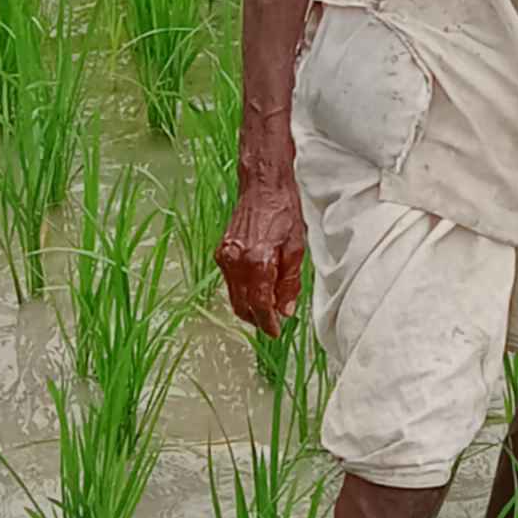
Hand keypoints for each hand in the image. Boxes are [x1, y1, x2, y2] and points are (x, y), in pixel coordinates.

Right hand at [218, 165, 308, 333]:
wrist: (263, 186)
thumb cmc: (283, 211)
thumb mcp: (296, 248)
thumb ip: (290, 282)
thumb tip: (286, 309)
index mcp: (258, 261)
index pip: (260, 305)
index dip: (268, 322)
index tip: (276, 331)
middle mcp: (236, 261)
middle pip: (242, 305)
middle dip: (257, 318)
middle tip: (273, 323)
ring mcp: (225, 256)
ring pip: (233, 295)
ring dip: (249, 305)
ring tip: (268, 306)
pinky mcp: (221, 251)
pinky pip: (229, 282)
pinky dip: (242, 290)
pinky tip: (257, 287)